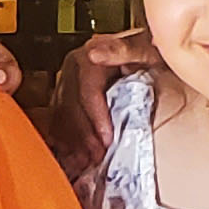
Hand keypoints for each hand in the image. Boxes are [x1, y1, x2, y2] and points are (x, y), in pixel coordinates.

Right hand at [47, 33, 148, 174]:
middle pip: (71, 106)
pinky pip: (60, 120)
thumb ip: (123, 49)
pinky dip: (67, 139)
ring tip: (88, 160)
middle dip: (84, 135)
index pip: (87, 91)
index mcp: (89, 55)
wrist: (146, 53)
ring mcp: (68, 82)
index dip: (96, 118)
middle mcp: (74, 68)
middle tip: (98, 156)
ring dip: (74, 141)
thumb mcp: (144, 48)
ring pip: (62, 116)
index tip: (107, 139)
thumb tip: (93, 53)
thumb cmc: (149, 52)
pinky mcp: (66, 95)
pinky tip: (76, 155)